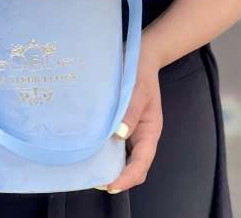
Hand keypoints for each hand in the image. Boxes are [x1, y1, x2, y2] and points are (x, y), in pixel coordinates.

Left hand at [105, 42, 162, 193]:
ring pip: (123, 156)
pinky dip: (105, 151)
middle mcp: (141, 134)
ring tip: (90, 171)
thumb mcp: (138, 90)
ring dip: (110, 166)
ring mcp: (131, 130)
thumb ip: (131, 111)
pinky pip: (115, 143)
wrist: (141, 56)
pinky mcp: (121, 122)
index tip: (111, 185)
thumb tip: (120, 134)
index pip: (141, 163)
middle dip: (117, 176)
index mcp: (150, 131)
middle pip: (133, 165)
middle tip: (94, 181)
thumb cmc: (141, 72)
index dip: (127, 177)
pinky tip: (91, 150)